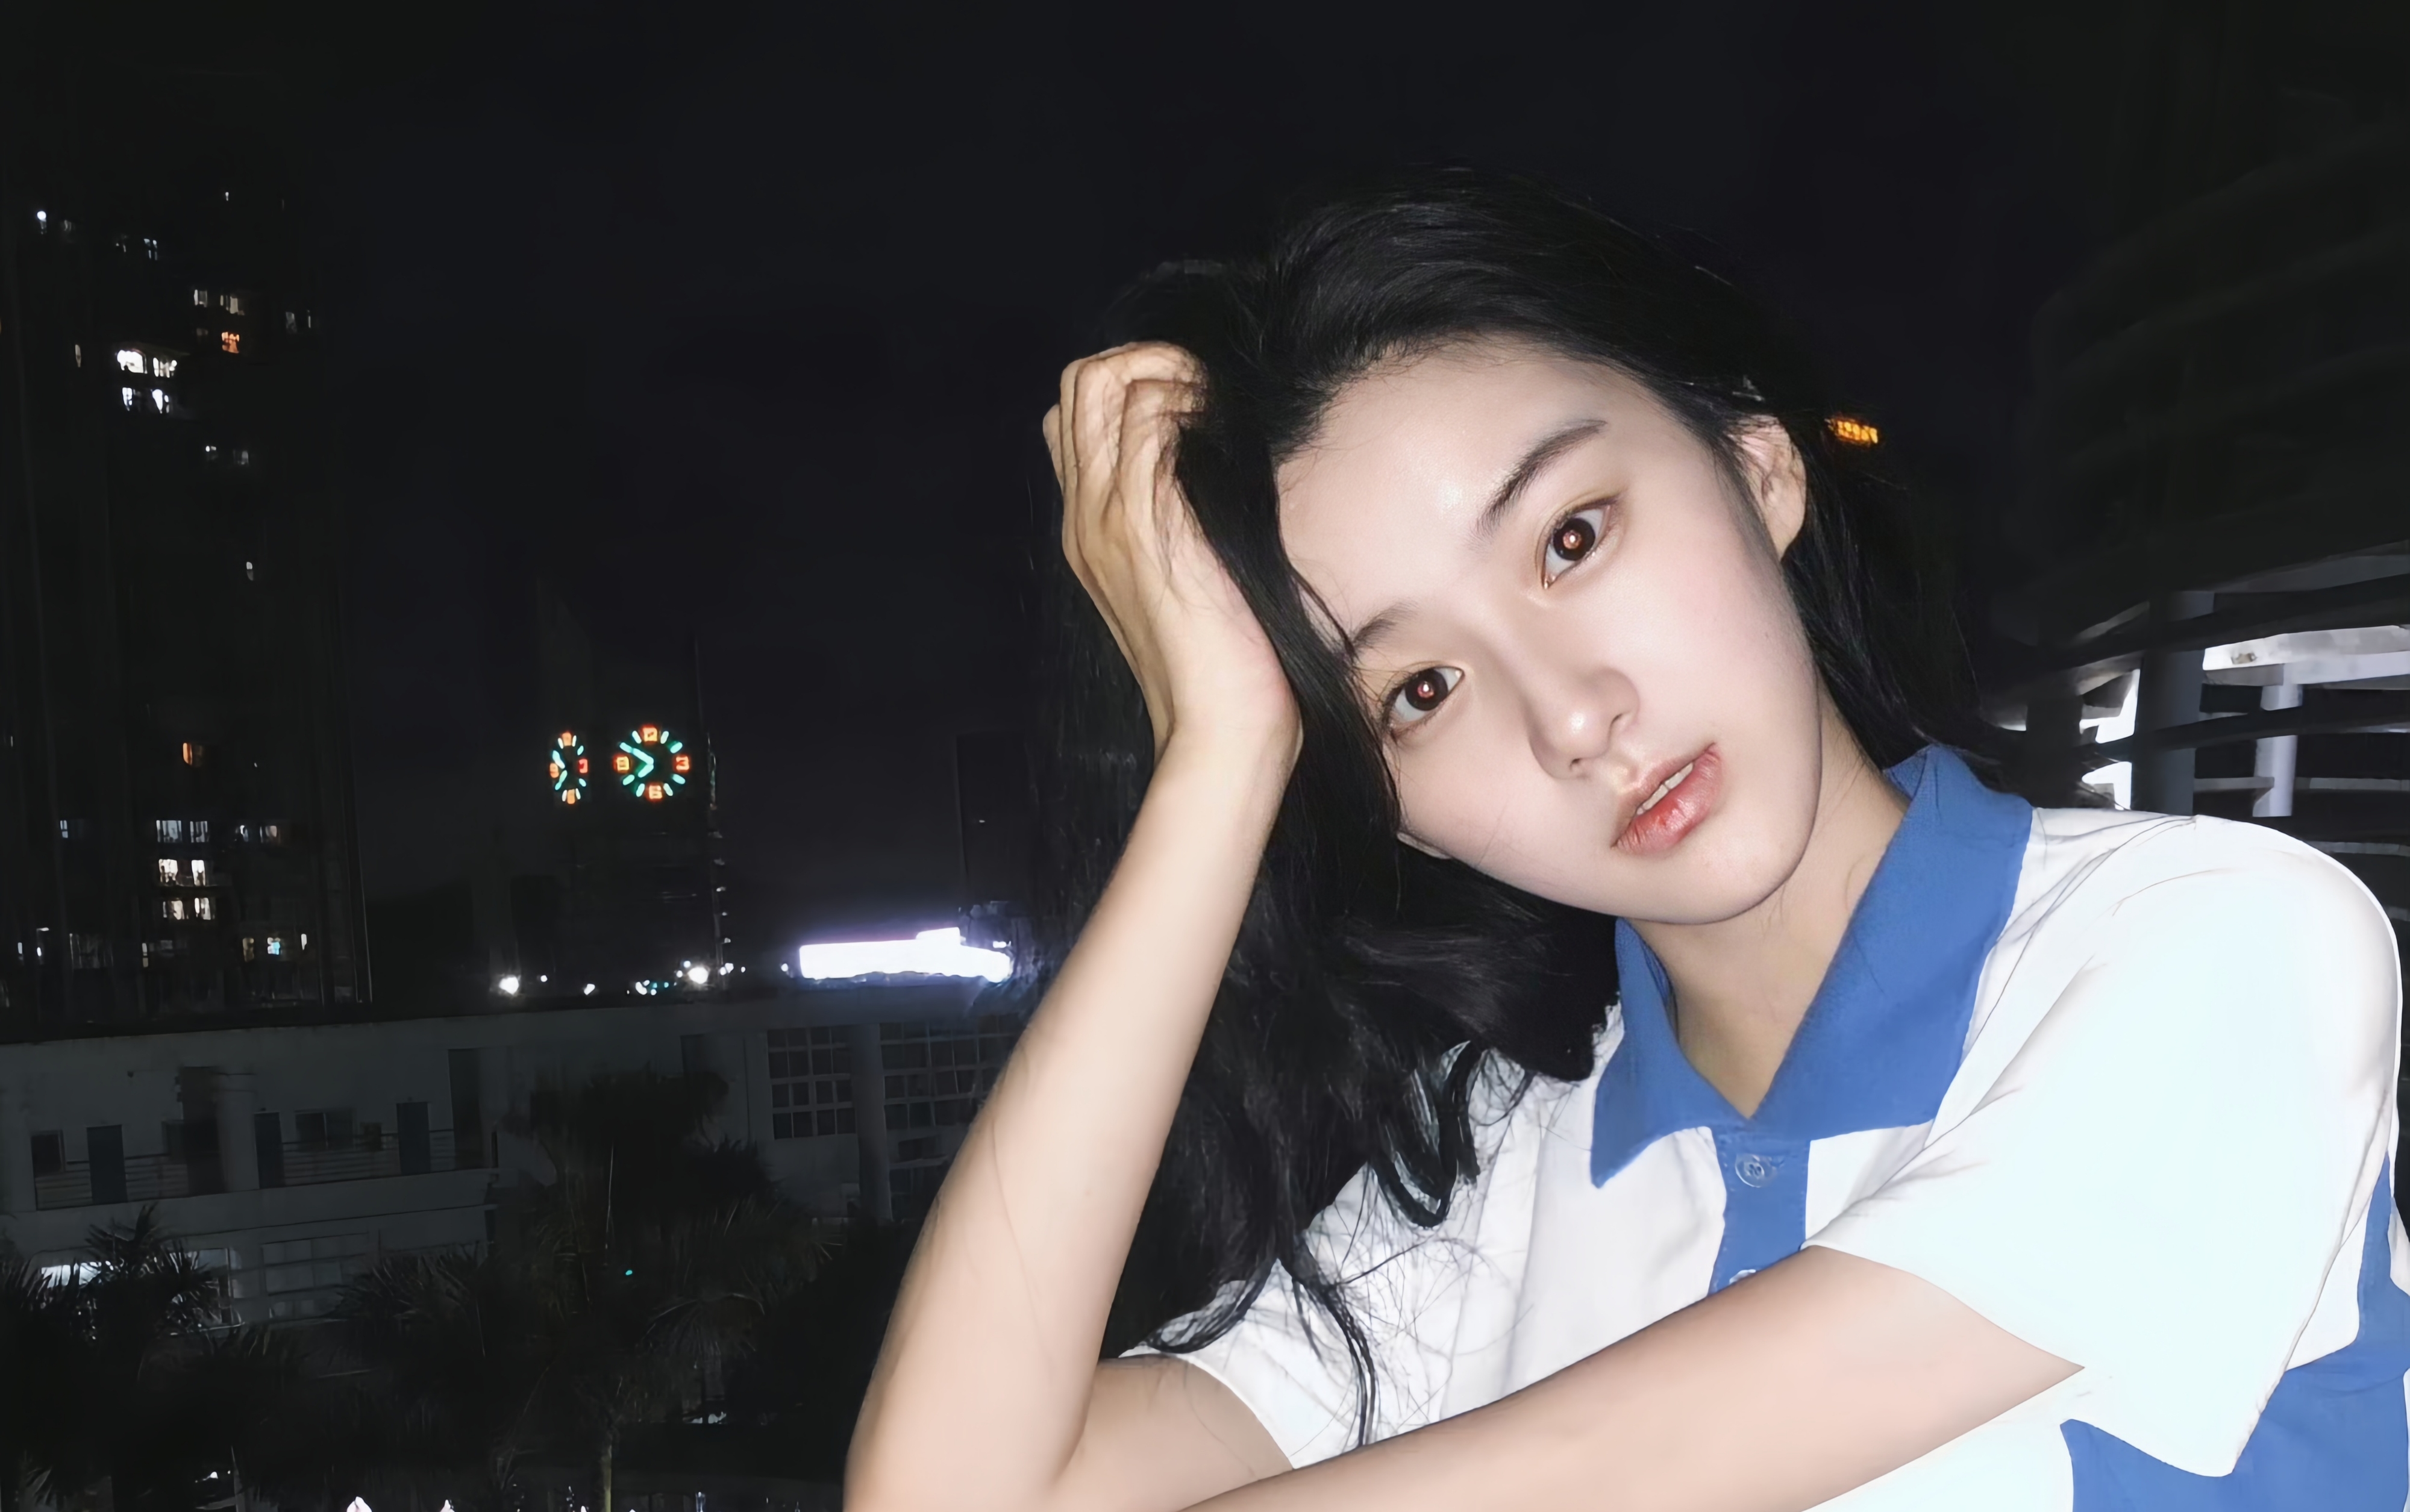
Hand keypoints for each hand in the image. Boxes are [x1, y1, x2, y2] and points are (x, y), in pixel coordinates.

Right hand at [1043, 344, 1298, 762]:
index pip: (1072, 416)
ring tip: (1216, 410)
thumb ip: (1179, 521)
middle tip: (1202, 389)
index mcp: (1088, 529)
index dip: (1129, 383)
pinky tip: (1225, 434)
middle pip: (1078, 385)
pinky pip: (1149, 423)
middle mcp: (1085, 517)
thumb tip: (1211, 461)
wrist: (1217, 726)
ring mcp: (1109, 519)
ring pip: (1105, 385)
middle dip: (1144, 358)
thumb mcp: (1187, 578)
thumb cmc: (1221, 659)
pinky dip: (1188, 404)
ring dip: (1171, 373)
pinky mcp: (1149, 526)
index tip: (1190, 401)